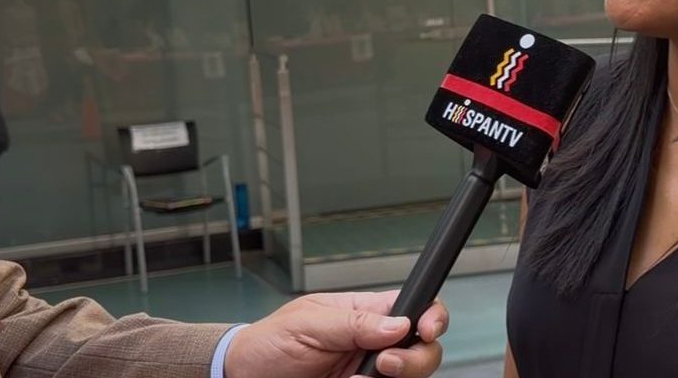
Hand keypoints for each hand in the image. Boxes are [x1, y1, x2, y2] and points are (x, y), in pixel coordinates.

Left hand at [223, 290, 446, 377]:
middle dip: (414, 360)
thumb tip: (397, 323)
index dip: (433, 317)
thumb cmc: (270, 342)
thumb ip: (353, 322)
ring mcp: (369, 373)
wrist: (244, 377)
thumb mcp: (308, 323)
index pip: (417, 307)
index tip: (427, 330)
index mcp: (368, 313)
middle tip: (383, 364)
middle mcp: (375, 344)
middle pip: (424, 350)